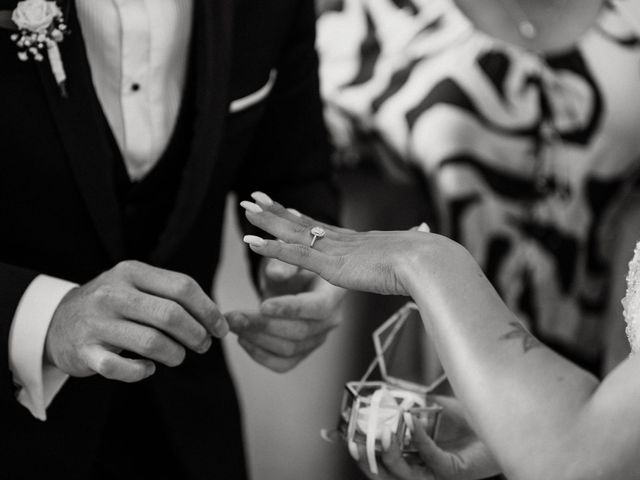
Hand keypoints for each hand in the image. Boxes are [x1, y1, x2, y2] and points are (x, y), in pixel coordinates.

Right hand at [45, 260, 228, 382]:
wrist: (56, 321)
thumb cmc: (112, 304)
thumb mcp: (136, 285)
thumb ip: (172, 294)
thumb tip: (217, 318)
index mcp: (132, 272)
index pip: (183, 287)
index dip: (208, 310)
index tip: (220, 328)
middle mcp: (113, 294)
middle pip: (171, 315)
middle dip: (196, 334)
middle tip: (203, 345)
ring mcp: (96, 323)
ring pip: (152, 343)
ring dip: (175, 354)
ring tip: (179, 356)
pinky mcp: (84, 352)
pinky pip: (121, 369)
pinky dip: (142, 372)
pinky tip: (148, 368)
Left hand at [228, 193, 344, 372]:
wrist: (297, 278)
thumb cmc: (296, 264)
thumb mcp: (291, 255)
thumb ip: (285, 262)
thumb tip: (276, 273)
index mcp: (333, 293)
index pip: (318, 307)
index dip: (291, 309)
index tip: (262, 305)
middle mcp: (331, 319)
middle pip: (300, 332)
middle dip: (262, 325)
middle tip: (233, 316)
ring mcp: (318, 338)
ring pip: (289, 349)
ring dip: (256, 339)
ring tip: (233, 323)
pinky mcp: (303, 351)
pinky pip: (283, 364)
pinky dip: (259, 355)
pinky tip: (242, 339)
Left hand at [239, 194, 466, 296]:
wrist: (428, 261)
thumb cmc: (426, 259)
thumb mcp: (413, 248)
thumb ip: (411, 240)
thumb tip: (422, 230)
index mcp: (356, 241)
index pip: (320, 227)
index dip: (299, 216)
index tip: (284, 207)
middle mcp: (341, 241)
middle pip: (301, 222)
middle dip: (275, 211)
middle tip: (254, 198)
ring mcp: (334, 251)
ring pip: (292, 232)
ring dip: (266, 221)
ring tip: (245, 209)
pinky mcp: (332, 265)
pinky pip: (294, 255)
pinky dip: (271, 248)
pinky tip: (251, 241)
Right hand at [355, 396, 499, 479]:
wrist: (500, 426)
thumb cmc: (468, 421)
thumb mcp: (433, 407)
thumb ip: (411, 403)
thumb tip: (386, 392)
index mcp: (410, 457)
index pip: (377, 458)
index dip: (357, 448)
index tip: (337, 433)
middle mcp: (420, 469)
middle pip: (384, 473)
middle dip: (366, 459)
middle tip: (354, 441)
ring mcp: (435, 473)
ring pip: (404, 474)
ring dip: (390, 455)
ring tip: (383, 433)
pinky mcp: (452, 472)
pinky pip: (431, 458)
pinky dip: (419, 438)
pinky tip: (411, 420)